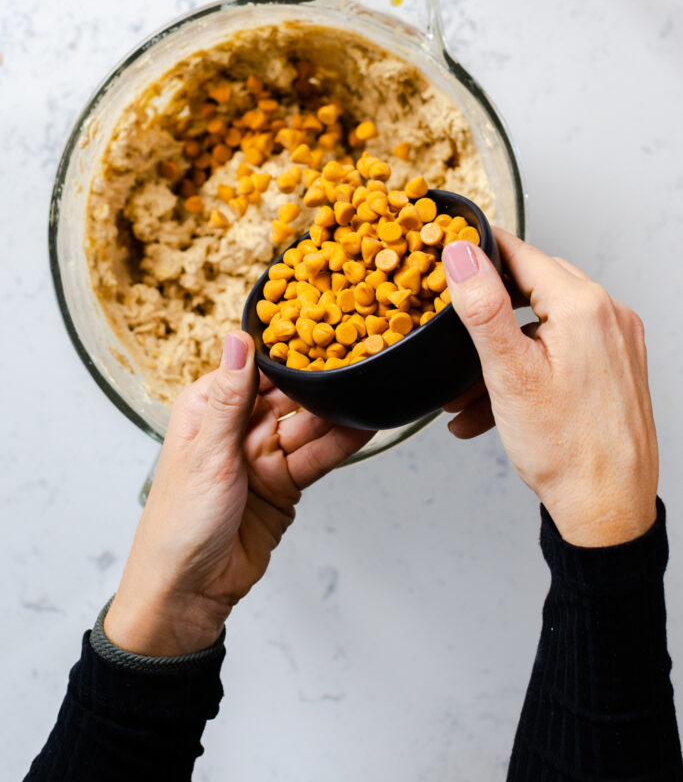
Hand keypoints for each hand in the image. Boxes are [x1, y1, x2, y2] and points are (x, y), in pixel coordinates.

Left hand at [105, 332, 372, 655]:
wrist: (188, 592)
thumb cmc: (179, 522)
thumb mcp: (207, 452)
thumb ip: (231, 398)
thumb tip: (237, 339)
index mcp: (208, 409)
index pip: (254, 369)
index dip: (287, 352)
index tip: (321, 328)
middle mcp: (236, 427)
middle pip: (287, 395)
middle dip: (320, 380)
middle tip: (359, 355)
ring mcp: (262, 455)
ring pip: (307, 424)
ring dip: (336, 411)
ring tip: (369, 387)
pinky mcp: (284, 483)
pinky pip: (316, 456)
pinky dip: (340, 444)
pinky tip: (363, 426)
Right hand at [442, 229, 657, 547]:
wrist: (607, 511)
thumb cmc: (566, 451)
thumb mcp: (508, 373)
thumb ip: (482, 306)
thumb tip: (461, 253)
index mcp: (584, 307)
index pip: (522, 254)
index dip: (480, 253)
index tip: (448, 255)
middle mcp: (608, 316)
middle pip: (533, 287)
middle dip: (487, 311)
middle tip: (452, 331)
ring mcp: (616, 342)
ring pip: (543, 325)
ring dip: (501, 351)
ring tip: (465, 392)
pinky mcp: (615, 367)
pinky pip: (562, 350)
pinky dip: (526, 369)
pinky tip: (493, 406)